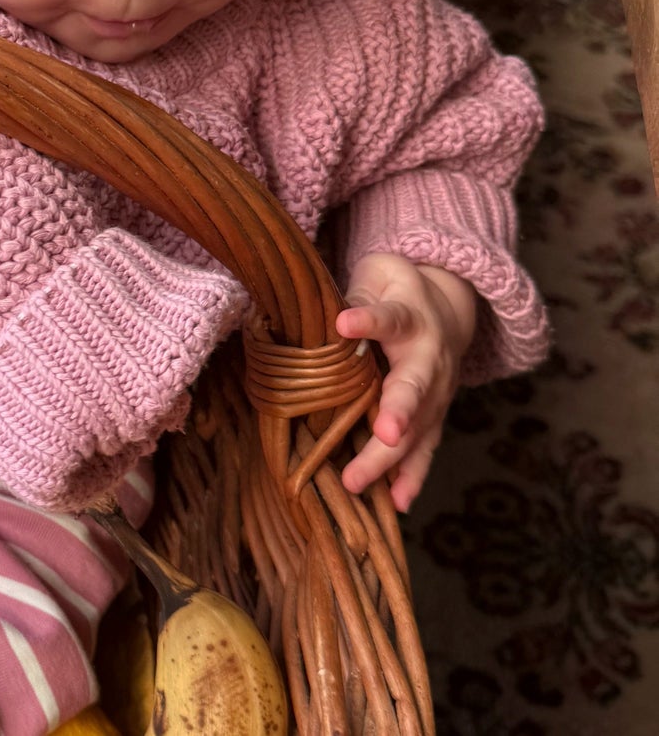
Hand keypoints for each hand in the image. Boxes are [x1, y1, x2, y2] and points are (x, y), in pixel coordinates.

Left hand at [335, 253, 477, 511]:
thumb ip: (362, 293)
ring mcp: (436, 394)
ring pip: (417, 429)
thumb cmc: (399, 289)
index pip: (390, 317)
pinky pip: (424, 450)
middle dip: (400, 412)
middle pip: (413, 388)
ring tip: (361, 482)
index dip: (369, 320)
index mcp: (411, 317)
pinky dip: (411, 478)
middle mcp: (429, 360)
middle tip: (384, 433)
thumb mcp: (382, 275)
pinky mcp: (433, 417)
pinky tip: (395, 504)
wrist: (447, 308)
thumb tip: (332, 318)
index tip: (344, 322)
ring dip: (391, 458)